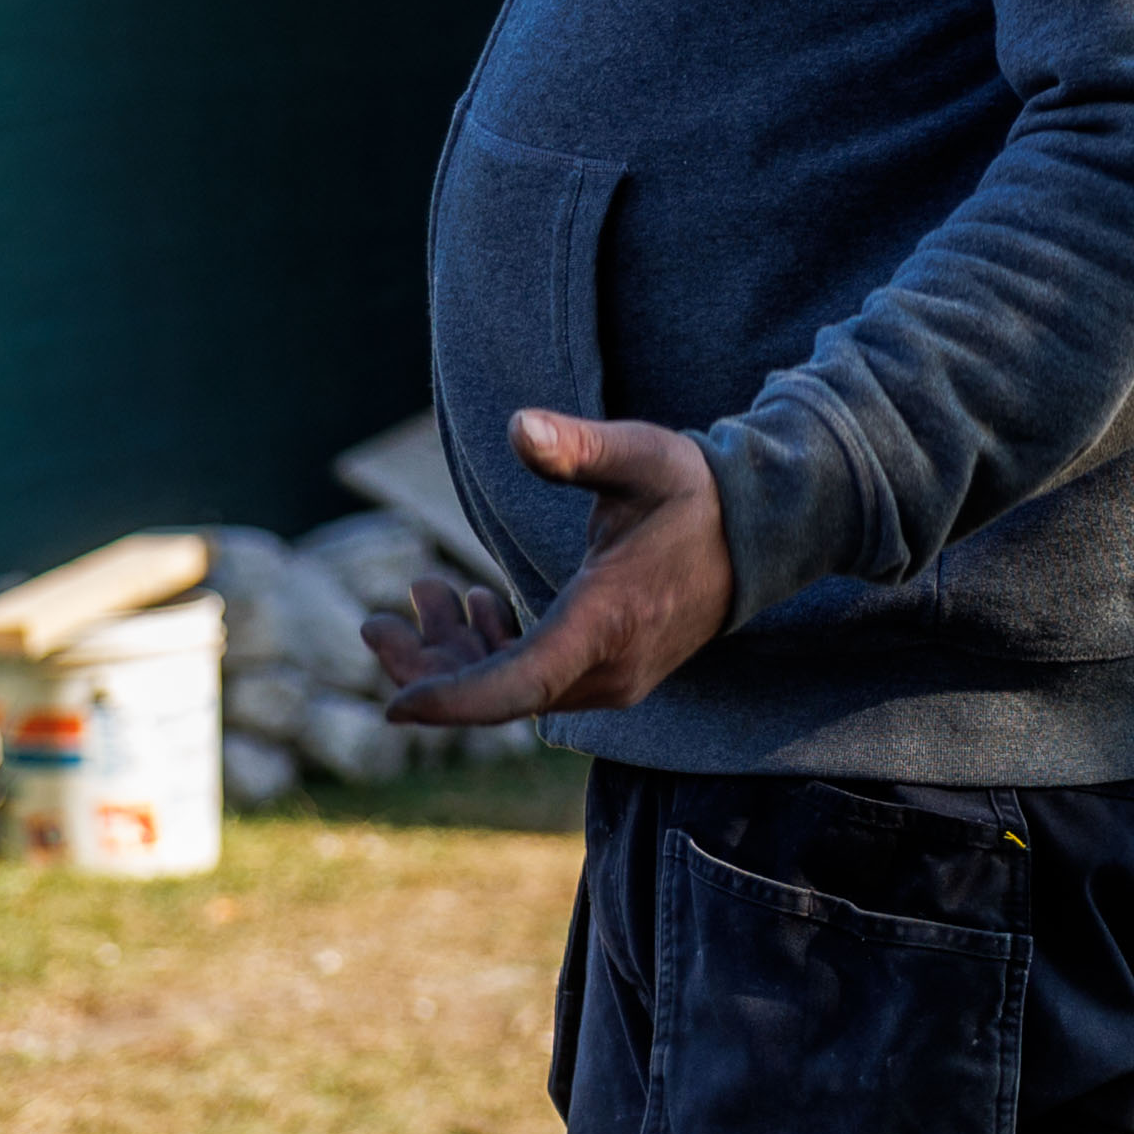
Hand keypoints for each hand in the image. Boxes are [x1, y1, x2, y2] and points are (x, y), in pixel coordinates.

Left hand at [365, 411, 738, 723]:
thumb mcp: (641, 457)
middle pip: (501, 694)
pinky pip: (535, 679)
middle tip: (374, 624)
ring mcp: (610, 678)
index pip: (524, 683)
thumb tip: (519, 428)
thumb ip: (578, 448)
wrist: (760, 534)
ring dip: (457, 651)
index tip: (393, 705)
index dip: (456, 700)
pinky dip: (492, 651)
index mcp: (609, 622)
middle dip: (431, 665)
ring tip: (424, 589)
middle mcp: (609, 668)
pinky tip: (472, 605)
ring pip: (513, 688)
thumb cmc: (695, 491)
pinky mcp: (608, 671)